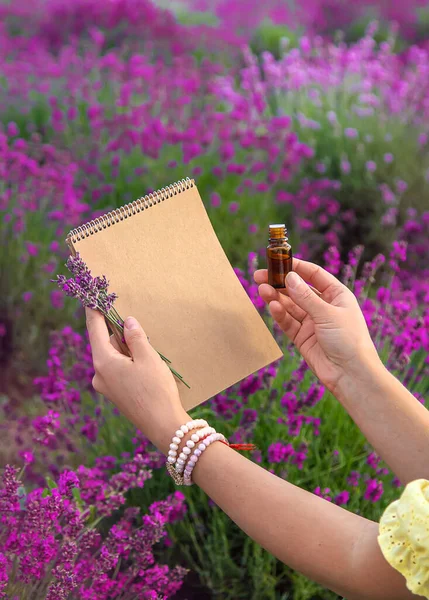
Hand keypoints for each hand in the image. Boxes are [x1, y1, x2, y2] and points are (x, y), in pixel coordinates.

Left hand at [85, 309, 188, 453]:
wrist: (163, 426)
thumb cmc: (156, 390)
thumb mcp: (148, 358)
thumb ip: (135, 336)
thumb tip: (127, 321)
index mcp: (103, 362)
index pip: (94, 329)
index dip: (93, 312)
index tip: (90, 298)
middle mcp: (99, 374)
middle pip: (106, 344)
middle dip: (121, 335)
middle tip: (142, 334)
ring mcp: (106, 387)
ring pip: (114, 358)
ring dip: (127, 351)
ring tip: (149, 357)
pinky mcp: (115, 395)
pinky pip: (118, 371)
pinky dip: (128, 364)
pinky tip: (146, 370)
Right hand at [254, 259, 381, 392]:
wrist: (351, 375)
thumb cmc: (349, 340)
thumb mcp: (327, 314)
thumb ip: (305, 297)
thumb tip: (289, 277)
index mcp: (337, 295)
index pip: (314, 275)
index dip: (297, 266)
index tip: (279, 260)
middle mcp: (324, 307)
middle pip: (298, 289)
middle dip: (280, 282)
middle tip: (260, 276)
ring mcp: (312, 322)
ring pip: (290, 306)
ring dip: (276, 297)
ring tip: (262, 290)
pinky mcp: (302, 337)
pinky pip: (288, 322)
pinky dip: (280, 314)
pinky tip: (272, 306)